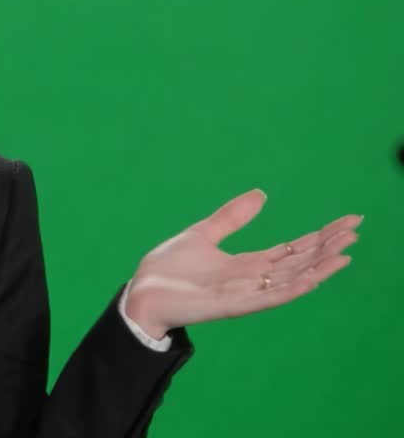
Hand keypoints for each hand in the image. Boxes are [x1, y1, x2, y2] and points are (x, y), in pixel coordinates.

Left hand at [124, 188, 359, 338]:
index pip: (293, 249)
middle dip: (327, 247)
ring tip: (344, 252)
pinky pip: (271, 297)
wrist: (142, 291)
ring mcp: (246, 293)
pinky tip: (313, 278)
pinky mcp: (234, 305)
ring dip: (319, 267)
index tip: (346, 221)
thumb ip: (232, 217)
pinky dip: (293, 288)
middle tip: (355, 230)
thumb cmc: (169, 268)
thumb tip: (262, 194)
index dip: (319, 236)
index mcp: (248, 264)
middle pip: (300, 262)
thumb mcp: (204, 232)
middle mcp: (253, 279)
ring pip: (292, 279)